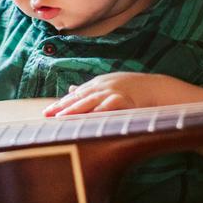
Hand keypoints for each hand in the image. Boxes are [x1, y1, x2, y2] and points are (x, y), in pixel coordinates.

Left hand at [43, 72, 166, 116]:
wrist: (156, 88)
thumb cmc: (131, 89)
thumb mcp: (107, 86)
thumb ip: (88, 90)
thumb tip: (70, 89)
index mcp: (97, 84)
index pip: (75, 95)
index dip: (60, 103)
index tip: (46, 112)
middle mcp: (102, 86)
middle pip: (78, 97)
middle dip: (62, 106)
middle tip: (47, 115)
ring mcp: (113, 91)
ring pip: (90, 101)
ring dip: (75, 109)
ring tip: (61, 117)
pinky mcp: (125, 98)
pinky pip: (110, 105)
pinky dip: (99, 110)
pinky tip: (89, 117)